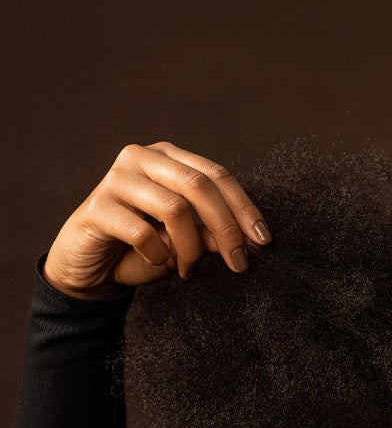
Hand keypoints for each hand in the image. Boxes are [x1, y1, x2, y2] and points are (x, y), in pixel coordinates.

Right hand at [43, 142, 270, 299]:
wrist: (93, 266)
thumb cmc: (143, 248)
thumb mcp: (186, 242)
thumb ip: (212, 234)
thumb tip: (248, 238)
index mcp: (168, 158)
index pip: (216, 175)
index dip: (244, 207)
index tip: (263, 239)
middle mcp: (141, 158)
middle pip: (199, 185)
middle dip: (227, 228)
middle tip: (239, 262)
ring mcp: (116, 179)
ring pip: (175, 209)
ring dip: (191, 248)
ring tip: (189, 269)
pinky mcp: (97, 206)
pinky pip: (143, 233)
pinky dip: (159, 255)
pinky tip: (156, 262)